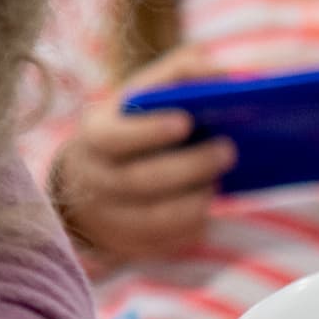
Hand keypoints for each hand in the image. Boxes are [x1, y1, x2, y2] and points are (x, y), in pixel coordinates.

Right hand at [49, 46, 237, 267]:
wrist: (89, 179)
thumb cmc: (130, 125)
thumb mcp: (141, 93)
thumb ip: (179, 72)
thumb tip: (224, 74)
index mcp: (94, 136)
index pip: (113, 137)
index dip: (149, 131)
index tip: (187, 121)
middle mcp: (93, 179)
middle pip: (141, 181)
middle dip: (191, 166)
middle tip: (229, 151)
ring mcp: (108, 218)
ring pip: (158, 219)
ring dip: (196, 201)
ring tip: (218, 184)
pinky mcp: (128, 246)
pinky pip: (168, 243)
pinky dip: (193, 226)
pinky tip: (204, 208)